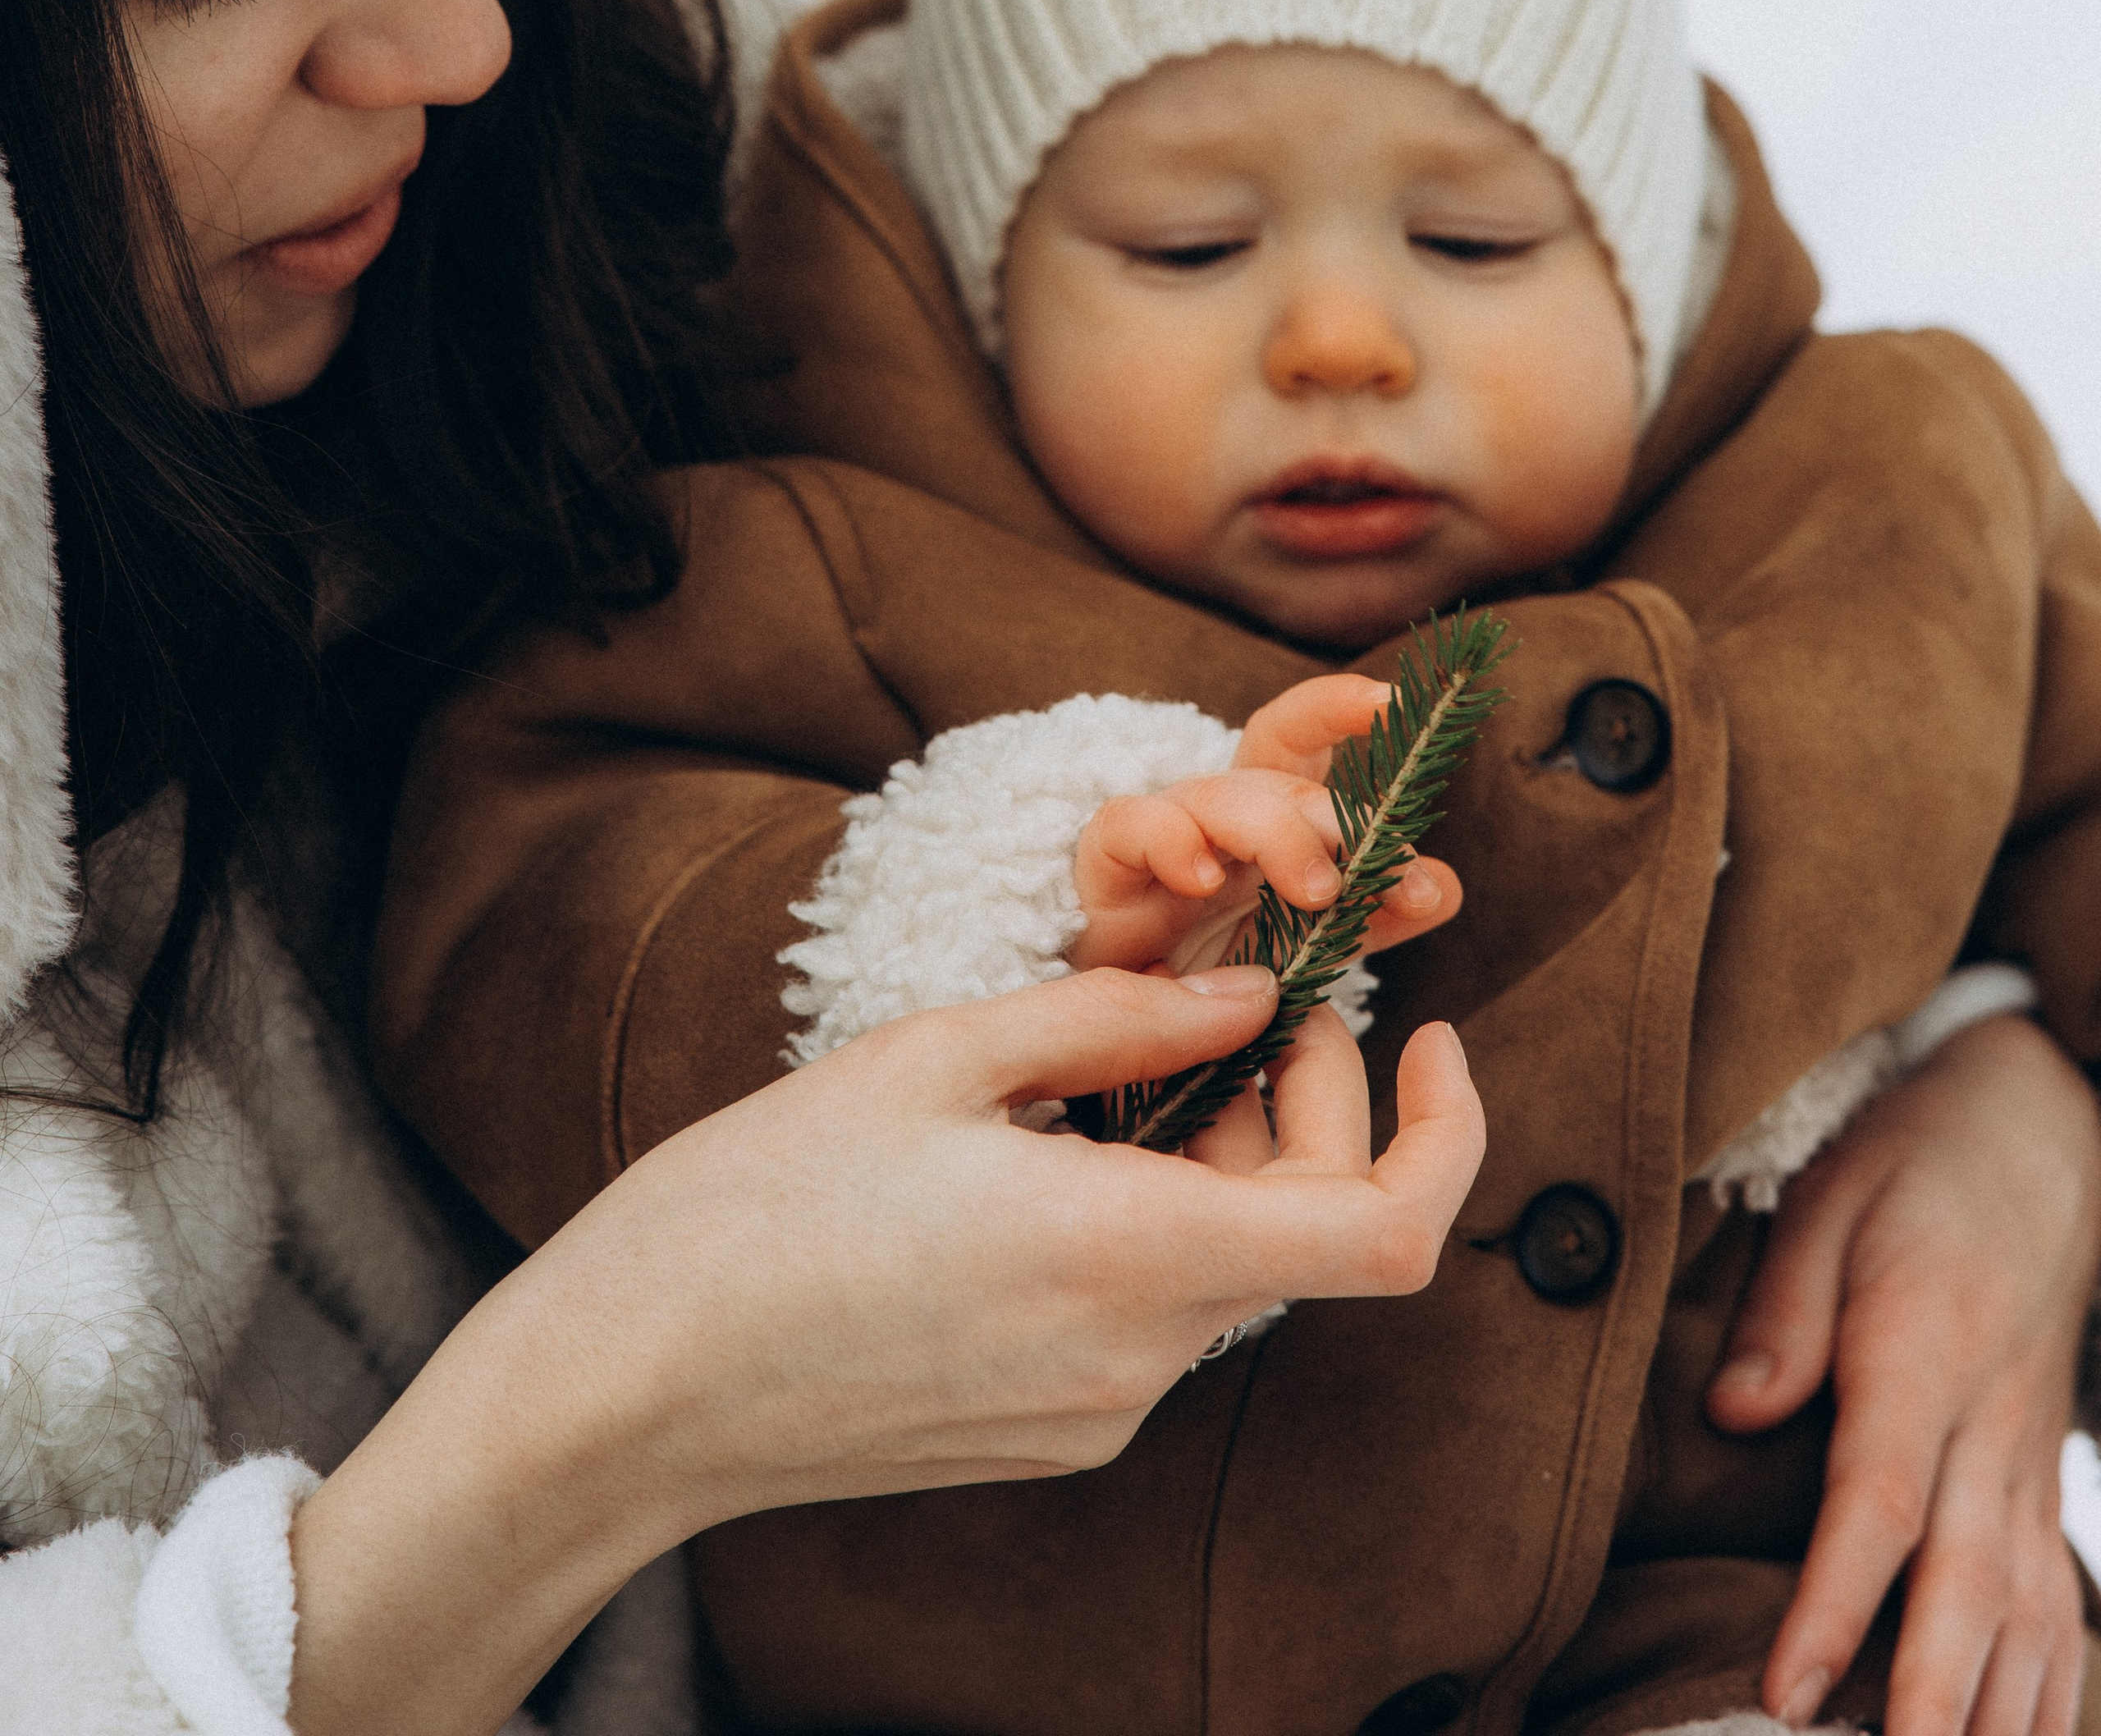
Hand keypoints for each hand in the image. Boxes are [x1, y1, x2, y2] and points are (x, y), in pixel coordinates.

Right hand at [289, 963, 1482, 1735]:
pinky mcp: (1047, 1432)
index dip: (1446, 1133)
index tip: (1432, 1037)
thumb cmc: (753, 1210)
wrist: (626, 1395)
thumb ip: (1113, 1022)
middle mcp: (1135, 1361)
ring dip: (1224, 1155)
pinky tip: (1056, 1150)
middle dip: (1307, 1101)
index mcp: (1124, 1258)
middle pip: (1308, 1230)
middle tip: (1234, 996)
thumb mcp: (933, 1059)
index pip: (1384, 1233)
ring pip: (1231, 1265)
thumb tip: (1249, 993)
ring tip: (1114, 1061)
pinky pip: (1155, 1311)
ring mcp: (1093, 1414)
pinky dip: (1157, 1215)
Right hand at [1071, 673, 1463, 974]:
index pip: (1302, 739)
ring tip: (1319, 893)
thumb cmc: (1216, 966)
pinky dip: (1168, 840)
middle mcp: (1218, 812)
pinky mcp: (1107, 866)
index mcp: (1269, 816)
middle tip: (1389, 875)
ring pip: (1217, 797)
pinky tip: (1200, 879)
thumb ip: (1375, 914)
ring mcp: (1161, 832)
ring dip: (1276, 835)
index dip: (1340, 708)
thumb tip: (1445, 885)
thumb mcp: (1309, 943)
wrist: (1127, 1022)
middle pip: (1274, 773)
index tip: (1393, 702)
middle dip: (1335, 816)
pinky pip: (1130, 824)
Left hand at [1704, 1013, 2100, 1735]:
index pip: (1880, 1499)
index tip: (1787, 1692)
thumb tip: (1730, 1412)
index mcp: (1927, 1346)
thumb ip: (1781, 1307)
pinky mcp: (2046, 1481)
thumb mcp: (1831, 1193)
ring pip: (2031, 1616)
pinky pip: (2064, 1607)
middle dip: (1929, 1702)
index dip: (1833, 1603)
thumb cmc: (1917, 1162)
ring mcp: (2032, 1462)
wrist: (2044, 1137)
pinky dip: (2052, 1691)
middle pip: (1967, 1585)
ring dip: (1996, 1718)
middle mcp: (1992, 1424)